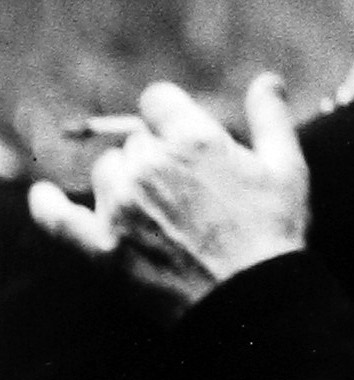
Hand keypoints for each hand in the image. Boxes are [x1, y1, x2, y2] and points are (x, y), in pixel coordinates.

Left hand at [27, 74, 308, 322]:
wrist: (250, 301)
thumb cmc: (273, 231)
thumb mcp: (287, 167)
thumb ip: (271, 116)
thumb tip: (267, 79)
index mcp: (193, 139)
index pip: (157, 100)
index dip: (171, 113)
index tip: (183, 133)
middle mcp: (151, 166)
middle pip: (136, 139)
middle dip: (157, 152)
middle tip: (188, 188)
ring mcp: (122, 208)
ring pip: (108, 172)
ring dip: (125, 180)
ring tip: (158, 209)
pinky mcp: (103, 249)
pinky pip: (60, 220)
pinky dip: (48, 207)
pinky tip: (40, 196)